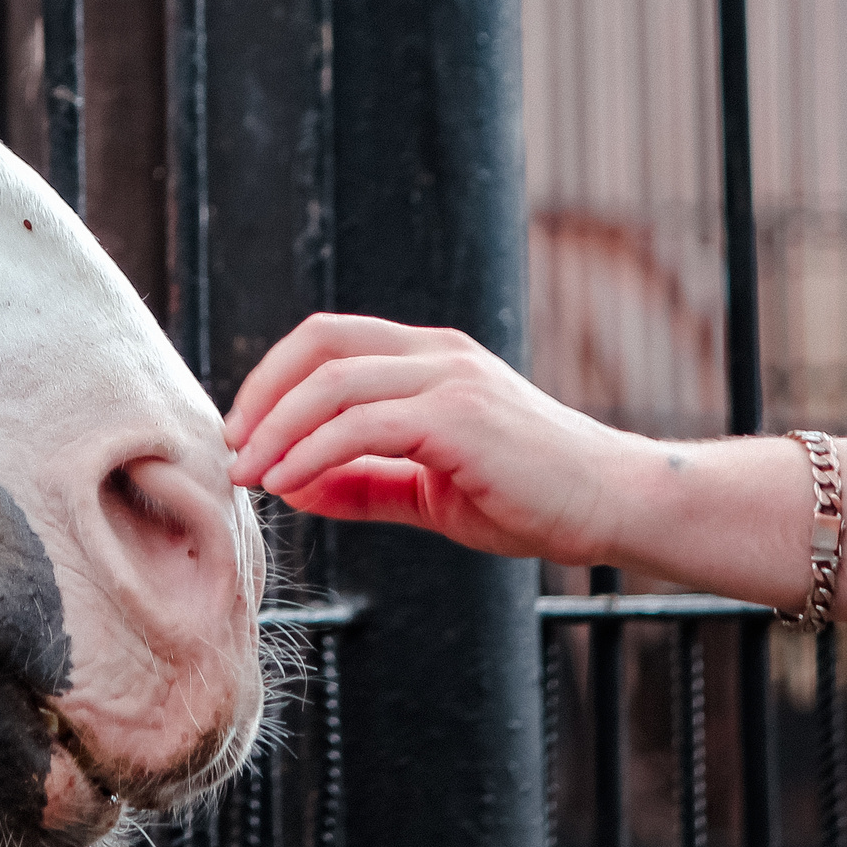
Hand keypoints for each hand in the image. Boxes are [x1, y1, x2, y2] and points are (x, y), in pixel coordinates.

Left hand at [223, 313, 645, 565]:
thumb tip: (292, 485)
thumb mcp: (428, 488)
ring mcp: (450, 379)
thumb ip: (363, 482)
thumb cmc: (529, 496)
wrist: (614, 505)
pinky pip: (363, 425)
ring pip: (333, 383)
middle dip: (261, 393)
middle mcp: (436, 354)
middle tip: (233, 447)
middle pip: (319, 344)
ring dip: (277, 429)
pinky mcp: (460, 416)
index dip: (273, 378)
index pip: (327, 340)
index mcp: (428, 358)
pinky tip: (291, 484)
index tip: (244, 431)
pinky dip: (314, 452)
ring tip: (249, 473)